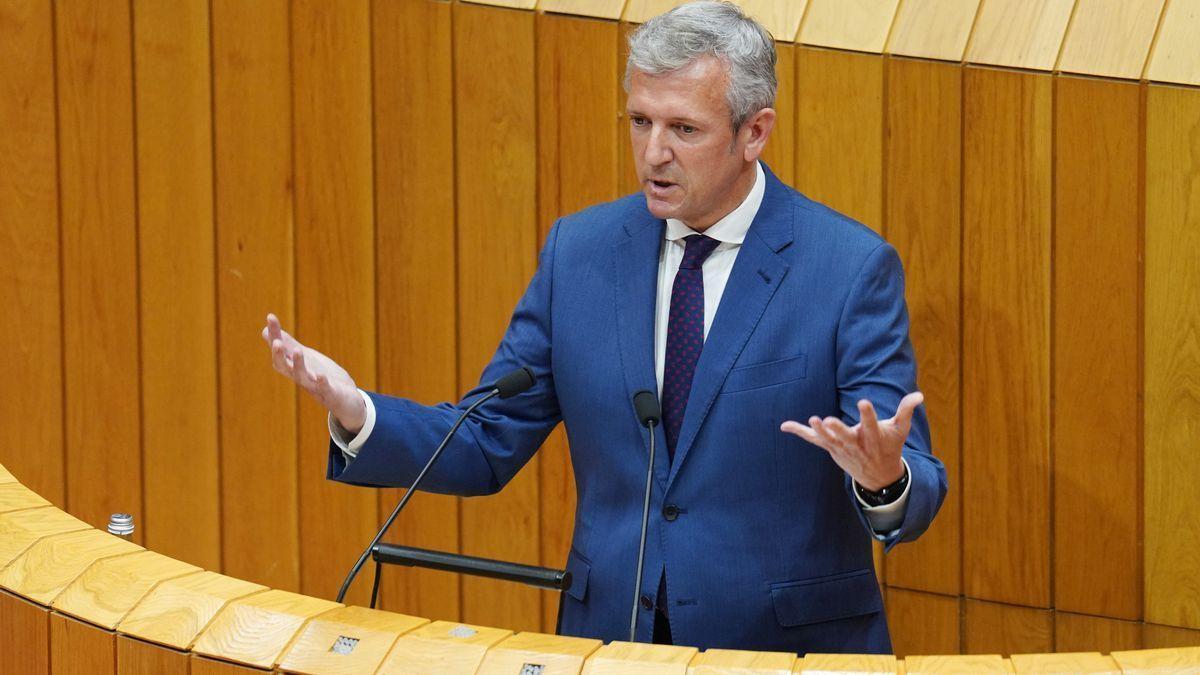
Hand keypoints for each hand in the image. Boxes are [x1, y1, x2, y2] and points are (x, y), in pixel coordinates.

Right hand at [262, 313, 365, 432]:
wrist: (345, 400)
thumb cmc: (322, 377)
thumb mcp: (305, 357)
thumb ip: (288, 345)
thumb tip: (265, 330)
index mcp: (294, 367)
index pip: (280, 351)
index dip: (274, 336)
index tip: (270, 316)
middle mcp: (301, 377)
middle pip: (285, 367)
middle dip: (279, 355)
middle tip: (276, 342)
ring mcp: (315, 386)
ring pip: (302, 378)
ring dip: (299, 365)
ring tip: (298, 350)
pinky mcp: (331, 393)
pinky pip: (325, 389)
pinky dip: (322, 383)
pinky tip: (321, 376)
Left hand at [779, 392, 923, 491]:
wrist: (879, 476)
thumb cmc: (890, 446)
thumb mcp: (900, 430)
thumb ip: (906, 410)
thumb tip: (919, 395)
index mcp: (874, 437)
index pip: (871, 424)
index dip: (868, 414)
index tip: (863, 402)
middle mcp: (857, 443)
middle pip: (846, 436)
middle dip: (837, 429)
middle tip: (828, 420)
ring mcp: (842, 447)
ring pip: (828, 439)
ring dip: (819, 431)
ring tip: (812, 420)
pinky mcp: (831, 448)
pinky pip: (813, 440)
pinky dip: (799, 432)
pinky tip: (785, 425)